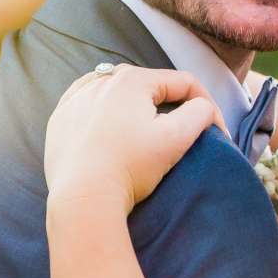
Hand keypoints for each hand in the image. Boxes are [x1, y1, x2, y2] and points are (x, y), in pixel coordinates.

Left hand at [43, 66, 228, 213]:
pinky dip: (104, 114)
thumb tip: (203, 107)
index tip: (218, 133)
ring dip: (137, 107)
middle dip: (171, 105)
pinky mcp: (60, 119)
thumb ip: (200, 113)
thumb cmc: (130, 166)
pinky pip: (88, 106)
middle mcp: (101, 80)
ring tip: (145, 131)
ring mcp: (76, 99)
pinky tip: (109, 130)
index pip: (183, 83)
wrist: (82, 198)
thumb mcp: (176, 138)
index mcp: (132, 80)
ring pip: (117, 93)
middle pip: (150, 86)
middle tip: (182, 133)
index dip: (207, 106)